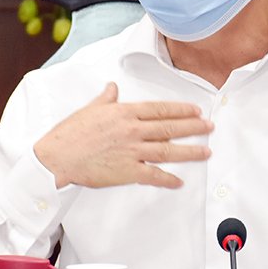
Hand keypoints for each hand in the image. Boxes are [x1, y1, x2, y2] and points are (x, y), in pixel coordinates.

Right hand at [34, 83, 212, 188]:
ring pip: (168, 150)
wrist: (57, 158)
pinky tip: (180, 181)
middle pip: (170, 128)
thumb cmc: (70, 134)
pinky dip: (168, 179)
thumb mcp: (90, 109)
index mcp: (124, 112)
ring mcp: (132, 151)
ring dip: (190, 151)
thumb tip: (113, 87)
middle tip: (209, 127)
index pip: (160, 109)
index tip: (195, 111)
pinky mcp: (128, 171)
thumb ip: (106, 99)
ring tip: (206, 151)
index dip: (181, 110)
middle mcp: (133, 130)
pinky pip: (154, 175)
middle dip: (193, 127)